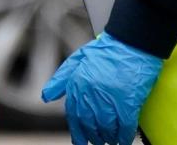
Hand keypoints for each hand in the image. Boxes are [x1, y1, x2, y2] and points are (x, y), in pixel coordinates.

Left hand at [41, 33, 162, 144]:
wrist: (130, 42)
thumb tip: (46, 97)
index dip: (77, 131)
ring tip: (110, 139)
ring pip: (105, 127)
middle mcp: (90, 93)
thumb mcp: (76, 60)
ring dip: (108, 137)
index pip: (73, 115)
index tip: (80, 140)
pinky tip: (123, 139)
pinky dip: (123, 136)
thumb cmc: (105, 49)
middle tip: (97, 140)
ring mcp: (109, 98)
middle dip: (93, 135)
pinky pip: (124, 126)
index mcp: (77, 84)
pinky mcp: (127, 101)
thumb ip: (60, 80)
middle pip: (89, 124)